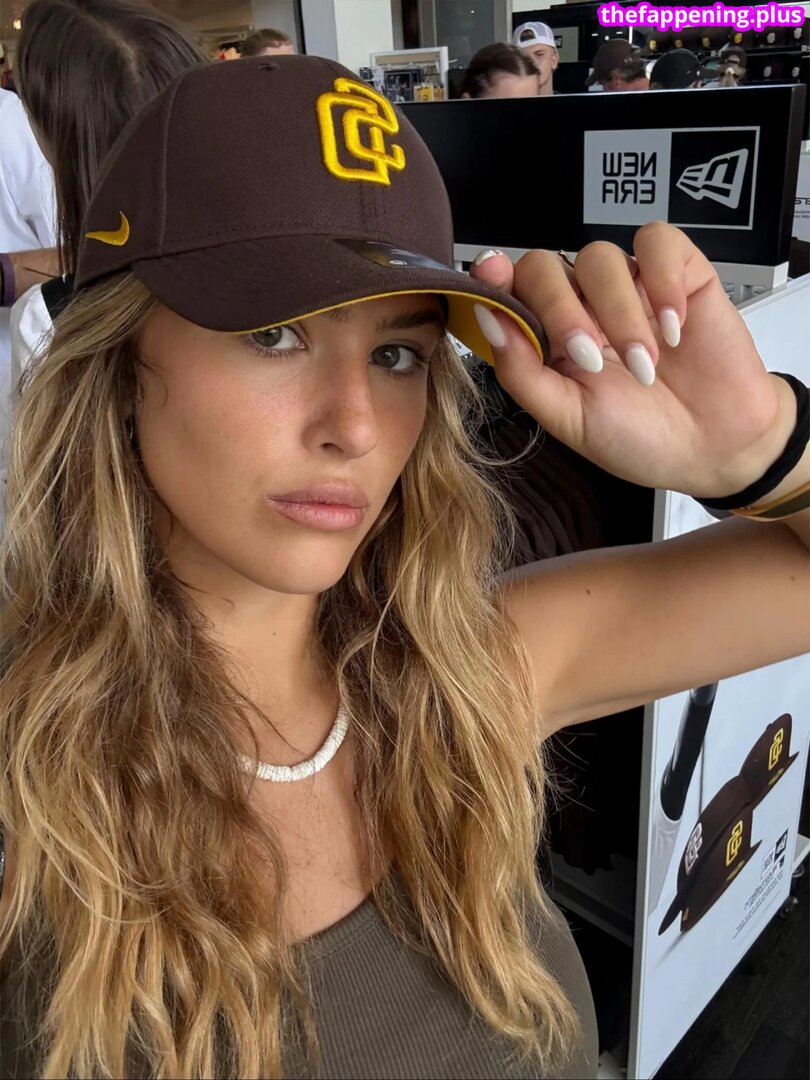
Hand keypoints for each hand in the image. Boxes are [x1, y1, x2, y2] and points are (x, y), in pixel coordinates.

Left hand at [470, 222, 795, 498]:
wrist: (713, 449)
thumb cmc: (638, 436)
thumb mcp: (569, 418)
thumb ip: (523, 372)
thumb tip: (488, 318)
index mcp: (546, 338)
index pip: (509, 288)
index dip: (495, 277)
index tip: (491, 276)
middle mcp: (582, 305)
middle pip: (546, 265)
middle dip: (562, 310)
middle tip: (593, 359)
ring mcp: (629, 287)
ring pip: (600, 256)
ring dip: (618, 312)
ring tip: (645, 365)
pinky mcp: (679, 274)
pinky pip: (658, 242)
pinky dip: (662, 281)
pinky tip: (673, 328)